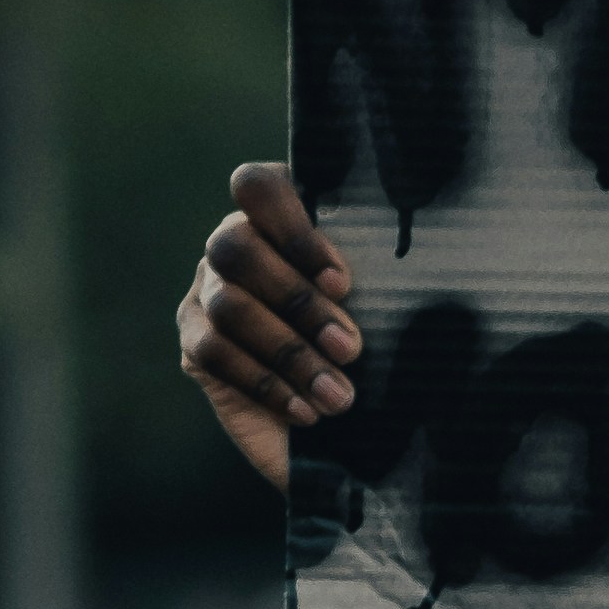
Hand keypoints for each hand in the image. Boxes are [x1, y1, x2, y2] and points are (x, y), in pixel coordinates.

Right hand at [178, 164, 361, 496]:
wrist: (342, 422)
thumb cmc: (375, 342)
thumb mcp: (385, 309)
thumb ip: (383, 283)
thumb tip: (413, 285)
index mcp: (282, 216)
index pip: (260, 186)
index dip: (296, 231)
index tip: (342, 283)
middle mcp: (236, 242)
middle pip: (237, 248)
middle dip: (298, 302)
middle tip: (350, 348)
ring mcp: (208, 288)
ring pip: (230, 305)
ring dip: (290, 353)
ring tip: (337, 394)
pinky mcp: (194, 340)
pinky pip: (215, 352)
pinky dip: (265, 384)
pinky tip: (305, 410)